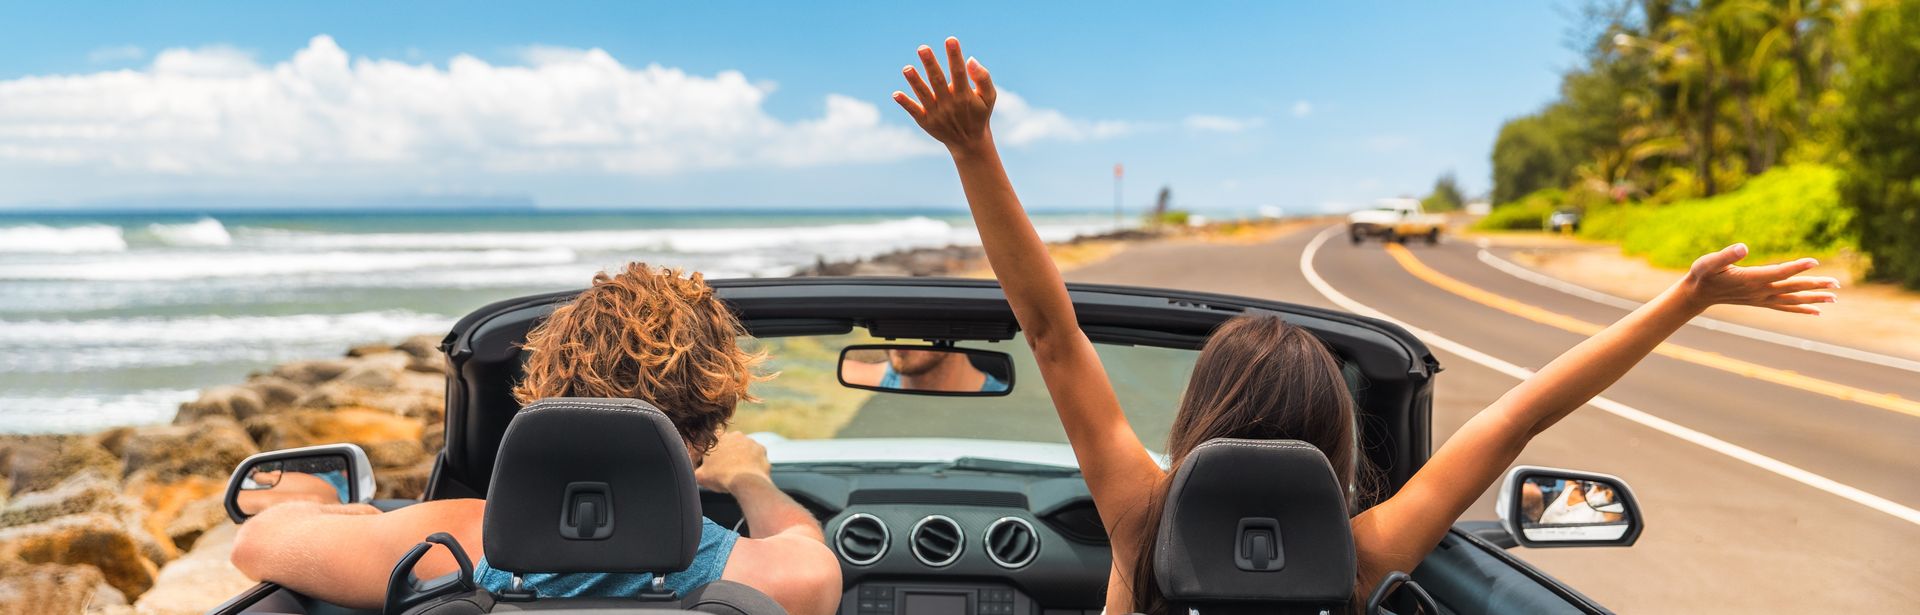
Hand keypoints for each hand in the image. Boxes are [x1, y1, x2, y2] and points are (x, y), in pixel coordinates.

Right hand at [695, 431, 770, 493]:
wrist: (746, 482)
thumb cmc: (722, 477)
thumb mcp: (701, 476)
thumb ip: (696, 470)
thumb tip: (696, 473)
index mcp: (719, 438)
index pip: (715, 438)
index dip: (715, 450)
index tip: (715, 460)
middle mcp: (735, 435)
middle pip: (731, 444)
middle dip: (729, 453)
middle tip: (727, 468)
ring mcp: (750, 441)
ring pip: (744, 449)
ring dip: (742, 457)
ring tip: (739, 472)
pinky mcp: (762, 449)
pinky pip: (756, 455)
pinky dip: (754, 462)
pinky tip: (749, 472)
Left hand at [893, 37, 996, 153]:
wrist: (969, 142)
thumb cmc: (979, 114)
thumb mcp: (989, 97)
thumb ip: (983, 78)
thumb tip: (970, 59)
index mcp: (965, 95)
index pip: (959, 72)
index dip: (954, 56)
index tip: (950, 40)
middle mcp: (949, 103)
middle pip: (937, 81)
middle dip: (930, 64)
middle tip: (922, 48)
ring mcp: (936, 113)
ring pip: (924, 95)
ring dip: (915, 81)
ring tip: (906, 68)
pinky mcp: (926, 121)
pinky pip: (914, 111)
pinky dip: (905, 103)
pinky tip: (896, 94)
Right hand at [1678, 243, 1839, 314]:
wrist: (1697, 294)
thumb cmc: (1703, 274)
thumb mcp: (1709, 261)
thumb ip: (1726, 255)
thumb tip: (1743, 247)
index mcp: (1750, 279)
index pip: (1779, 272)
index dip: (1797, 267)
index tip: (1815, 262)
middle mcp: (1759, 291)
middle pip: (1792, 288)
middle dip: (1815, 286)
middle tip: (1837, 284)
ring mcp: (1762, 298)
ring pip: (1792, 299)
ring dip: (1814, 299)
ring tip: (1834, 298)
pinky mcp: (1761, 301)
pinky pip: (1785, 307)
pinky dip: (1802, 309)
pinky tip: (1816, 312)